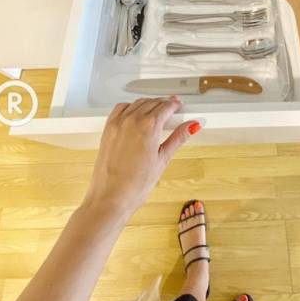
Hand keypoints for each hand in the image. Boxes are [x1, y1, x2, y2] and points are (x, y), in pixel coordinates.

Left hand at [81, 96, 200, 226]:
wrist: (110, 197)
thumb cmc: (134, 185)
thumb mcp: (163, 160)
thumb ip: (178, 138)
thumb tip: (191, 126)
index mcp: (148, 127)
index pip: (165, 107)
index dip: (175, 104)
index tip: (179, 105)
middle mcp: (132, 121)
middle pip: (152, 102)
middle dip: (163, 103)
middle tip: (171, 109)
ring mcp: (118, 124)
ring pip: (137, 103)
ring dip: (148, 103)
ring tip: (156, 111)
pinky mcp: (108, 129)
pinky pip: (121, 108)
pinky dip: (130, 107)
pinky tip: (135, 114)